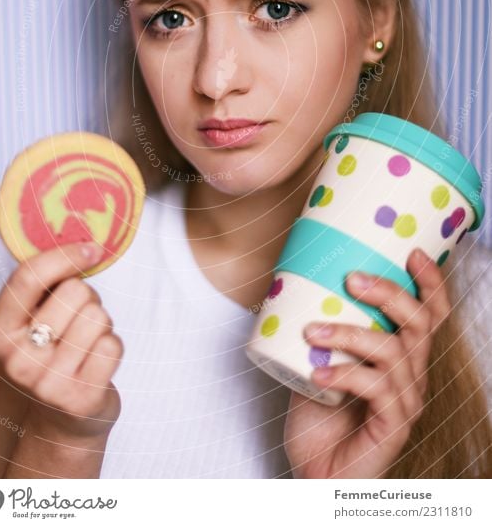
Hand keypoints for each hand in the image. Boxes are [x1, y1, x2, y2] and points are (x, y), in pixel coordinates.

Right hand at [0, 242, 123, 440]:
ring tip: (86, 343)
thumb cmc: (50, 357)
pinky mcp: (81, 398)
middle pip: (75, 291)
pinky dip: (113, 347)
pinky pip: (114, 344)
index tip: (90, 249)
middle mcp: (17, 360)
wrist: (61, 422)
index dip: (64, 254)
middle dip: (87, 298)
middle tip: (79, 319)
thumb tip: (81, 241)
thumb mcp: (29, 324)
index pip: (28, 277)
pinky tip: (98, 363)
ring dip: (101, 324)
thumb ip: (42, 287)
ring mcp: (48, 382)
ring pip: (98, 315)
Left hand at [283, 247, 450, 477]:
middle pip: (419, 323)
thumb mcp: (319, 358)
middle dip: (388, 293)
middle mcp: (412, 375)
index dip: (429, 282)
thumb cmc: (319, 414)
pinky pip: (376, 389)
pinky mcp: (393, 426)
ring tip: (313, 330)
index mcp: (402, 355)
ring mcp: (406, 401)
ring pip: (393, 352)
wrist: (316, 472)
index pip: (430, 314)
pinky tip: (317, 372)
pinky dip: (344, 373)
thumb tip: (292, 283)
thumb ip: (320, 328)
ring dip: (350, 333)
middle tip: (351, 279)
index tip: (409, 251)